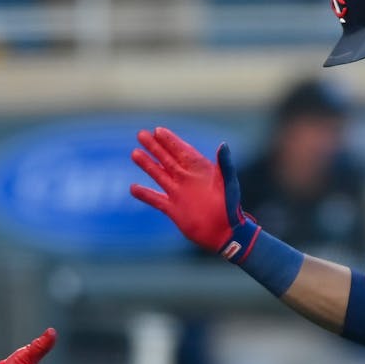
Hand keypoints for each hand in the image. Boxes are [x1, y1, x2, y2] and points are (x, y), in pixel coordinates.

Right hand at [130, 126, 257, 258]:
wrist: (225, 233)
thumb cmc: (231, 207)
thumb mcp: (229, 184)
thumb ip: (224, 165)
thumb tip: (223, 145)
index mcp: (200, 171)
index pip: (182, 151)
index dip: (171, 140)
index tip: (158, 130)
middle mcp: (187, 180)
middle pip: (167, 159)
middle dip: (155, 147)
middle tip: (141, 134)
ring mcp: (179, 194)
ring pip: (159, 176)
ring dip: (147, 165)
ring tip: (135, 153)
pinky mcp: (173, 210)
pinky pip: (156, 199)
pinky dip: (145, 194)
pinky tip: (133, 188)